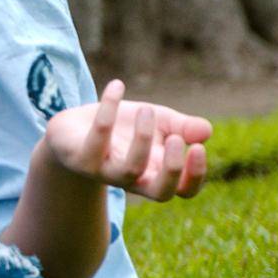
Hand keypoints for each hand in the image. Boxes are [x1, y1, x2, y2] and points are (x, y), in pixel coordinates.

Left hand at [42, 80, 211, 200]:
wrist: (72, 130)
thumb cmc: (121, 129)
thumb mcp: (156, 123)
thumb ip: (182, 127)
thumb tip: (206, 130)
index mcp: (155, 174)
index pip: (183, 190)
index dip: (195, 175)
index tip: (197, 147)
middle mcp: (132, 179)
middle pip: (160, 192)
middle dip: (173, 168)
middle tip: (176, 139)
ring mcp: (104, 172)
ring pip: (129, 170)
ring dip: (142, 138)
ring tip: (147, 109)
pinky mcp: (79, 158)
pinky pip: (97, 138)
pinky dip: (108, 108)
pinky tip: (117, 86)